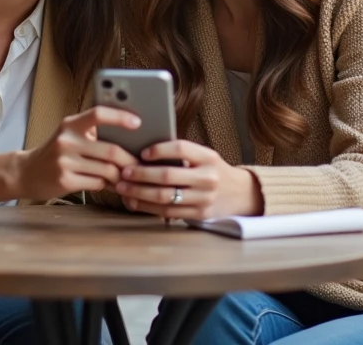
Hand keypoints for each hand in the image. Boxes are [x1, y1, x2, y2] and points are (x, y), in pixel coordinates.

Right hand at [14, 106, 139, 201]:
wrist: (26, 172)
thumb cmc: (56, 152)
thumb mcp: (69, 135)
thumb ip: (92, 133)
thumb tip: (129, 138)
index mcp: (70, 124)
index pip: (98, 114)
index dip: (120, 117)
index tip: (138, 123)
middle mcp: (67, 140)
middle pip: (110, 150)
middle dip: (129, 160)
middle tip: (140, 165)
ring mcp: (64, 161)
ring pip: (106, 170)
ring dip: (121, 176)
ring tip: (128, 178)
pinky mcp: (65, 181)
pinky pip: (97, 184)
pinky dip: (108, 186)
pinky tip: (111, 186)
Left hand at [114, 140, 262, 220]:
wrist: (240, 194)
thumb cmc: (212, 170)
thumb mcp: (204, 157)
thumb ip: (182, 154)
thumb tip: (143, 151)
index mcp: (208, 157)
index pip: (181, 149)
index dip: (159, 150)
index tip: (142, 152)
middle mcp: (208, 178)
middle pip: (168, 176)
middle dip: (141, 174)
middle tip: (124, 171)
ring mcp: (204, 198)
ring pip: (165, 197)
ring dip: (139, 192)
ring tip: (123, 187)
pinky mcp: (199, 215)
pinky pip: (168, 212)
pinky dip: (147, 207)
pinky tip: (134, 202)